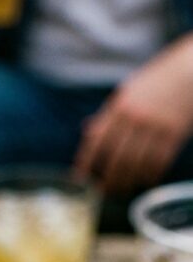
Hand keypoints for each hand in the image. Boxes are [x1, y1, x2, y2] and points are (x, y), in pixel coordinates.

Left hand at [75, 37, 192, 192]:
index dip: (86, 161)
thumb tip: (88, 132)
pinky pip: (159, 162)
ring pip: (137, 164)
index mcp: (120, 106)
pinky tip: (146, 180)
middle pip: (116, 158)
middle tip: (104, 192)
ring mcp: (156, 126)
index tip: (79, 176)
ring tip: (124, 188)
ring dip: (129, 181)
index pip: (96, 139)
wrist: (189, 69)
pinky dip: (150, 175)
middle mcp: (136, 117)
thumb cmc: (157, 81)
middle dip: (108, 180)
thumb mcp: (129, 91)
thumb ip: (109, 113)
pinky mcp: (174, 133)